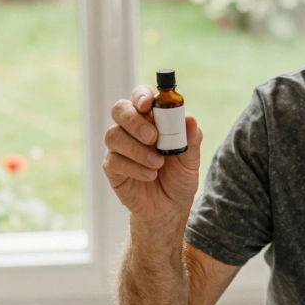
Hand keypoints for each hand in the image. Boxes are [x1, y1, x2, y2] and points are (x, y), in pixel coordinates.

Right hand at [103, 85, 203, 220]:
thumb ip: (191, 139)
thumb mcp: (191, 159)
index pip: (140, 97)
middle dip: (134, 121)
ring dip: (137, 149)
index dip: (141, 96)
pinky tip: (150, 176)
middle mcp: (132, 130)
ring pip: (113, 135)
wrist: (169, 209)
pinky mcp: (112, 168)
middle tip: (153, 138)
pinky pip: (114, 160)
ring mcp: (119, 148)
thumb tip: (190, 119)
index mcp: (152, 120)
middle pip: (120, 110)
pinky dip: (134, 168)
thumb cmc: (179, 178)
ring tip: (158, 164)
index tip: (148, 104)